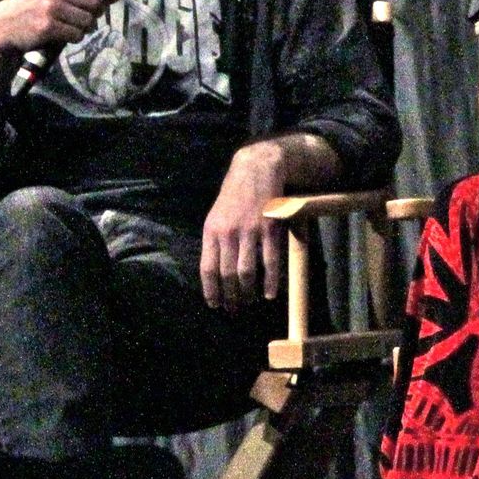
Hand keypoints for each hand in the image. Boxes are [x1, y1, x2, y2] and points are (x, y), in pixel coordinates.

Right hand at [0, 0, 117, 57]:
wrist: (4, 25)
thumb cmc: (35, 5)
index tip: (105, 0)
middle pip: (97, 1)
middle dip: (97, 13)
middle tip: (85, 17)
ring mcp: (51, 7)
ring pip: (89, 20)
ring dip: (86, 28)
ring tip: (72, 26)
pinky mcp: (47, 26)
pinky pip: (77, 34)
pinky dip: (75, 37)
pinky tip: (64, 34)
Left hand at [200, 143, 286, 308]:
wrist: (256, 168)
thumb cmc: (235, 195)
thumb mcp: (216, 215)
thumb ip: (215, 241)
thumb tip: (214, 271)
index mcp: (212, 231)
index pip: (208, 269)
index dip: (211, 291)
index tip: (215, 305)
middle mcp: (228, 233)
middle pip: (227, 275)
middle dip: (230, 297)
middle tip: (235, 309)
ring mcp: (250, 231)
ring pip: (247, 272)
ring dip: (248, 293)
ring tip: (250, 302)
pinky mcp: (270, 229)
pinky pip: (269, 262)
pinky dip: (270, 281)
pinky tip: (270, 294)